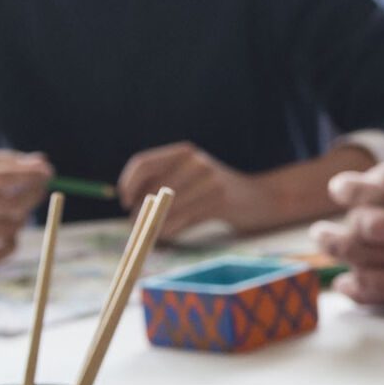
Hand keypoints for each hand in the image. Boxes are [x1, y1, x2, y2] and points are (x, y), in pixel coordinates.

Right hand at [0, 148, 50, 265]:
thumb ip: (2, 163)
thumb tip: (40, 163)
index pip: (0, 178)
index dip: (27, 174)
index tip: (48, 170)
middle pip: (8, 205)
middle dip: (33, 194)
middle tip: (44, 188)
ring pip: (9, 228)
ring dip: (22, 218)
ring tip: (18, 211)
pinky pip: (1, 252)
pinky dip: (13, 242)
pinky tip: (8, 233)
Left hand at [119, 142, 280, 235]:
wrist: (258, 198)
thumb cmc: (215, 192)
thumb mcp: (190, 177)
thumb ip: (162, 184)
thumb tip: (129, 205)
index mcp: (183, 151)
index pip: (143, 163)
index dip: (128, 183)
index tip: (124, 201)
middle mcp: (195, 161)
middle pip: (153, 188)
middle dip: (140, 211)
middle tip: (137, 224)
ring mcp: (209, 179)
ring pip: (166, 208)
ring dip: (156, 225)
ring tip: (157, 231)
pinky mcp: (219, 200)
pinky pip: (182, 219)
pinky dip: (171, 230)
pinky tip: (172, 233)